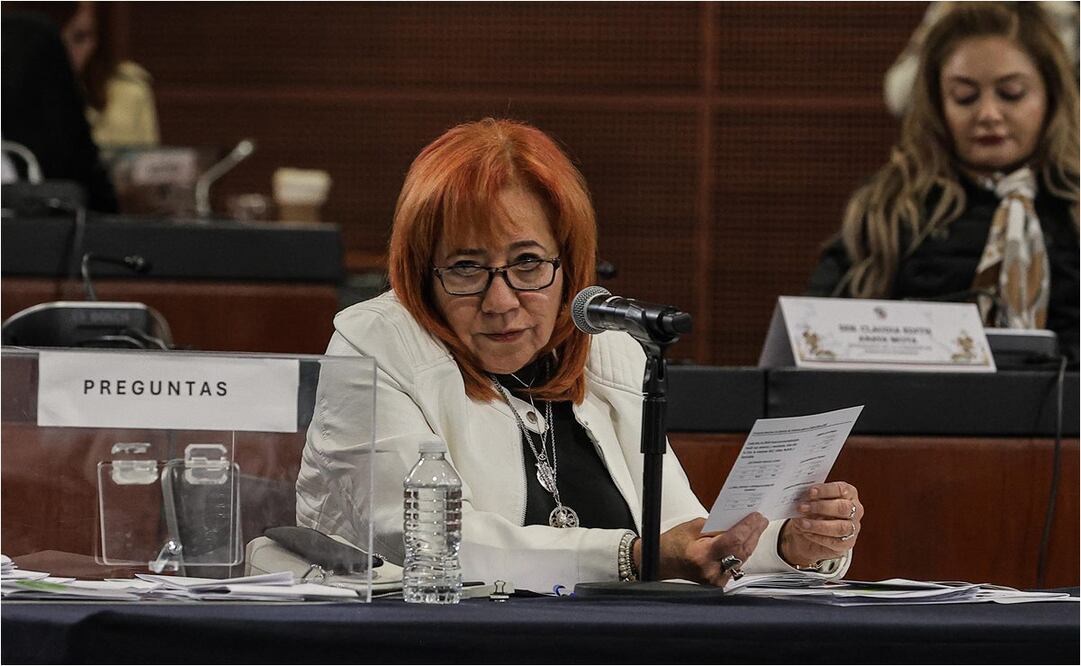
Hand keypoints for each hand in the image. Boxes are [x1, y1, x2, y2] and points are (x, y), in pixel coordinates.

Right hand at [634, 513, 768, 586]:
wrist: (662, 563)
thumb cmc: (673, 544)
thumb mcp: (693, 527)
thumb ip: (716, 526)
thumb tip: (736, 522)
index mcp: (701, 555)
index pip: (733, 541)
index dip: (747, 527)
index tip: (756, 517)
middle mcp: (710, 571)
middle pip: (741, 551)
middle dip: (753, 533)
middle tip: (761, 520)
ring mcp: (715, 580)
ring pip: (742, 559)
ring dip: (750, 543)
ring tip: (756, 528)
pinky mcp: (718, 584)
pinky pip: (736, 566)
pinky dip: (742, 552)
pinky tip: (746, 542)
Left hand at [779, 481, 863, 567]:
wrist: (808, 535)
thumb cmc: (811, 512)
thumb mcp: (809, 502)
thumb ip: (808, 498)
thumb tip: (800, 497)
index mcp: (848, 494)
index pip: (841, 489)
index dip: (826, 490)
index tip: (810, 492)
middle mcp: (855, 510)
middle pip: (843, 508)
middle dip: (821, 507)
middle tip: (802, 507)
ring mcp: (853, 528)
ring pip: (841, 527)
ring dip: (819, 525)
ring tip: (802, 523)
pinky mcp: (847, 544)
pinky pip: (835, 542)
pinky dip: (818, 537)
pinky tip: (806, 533)